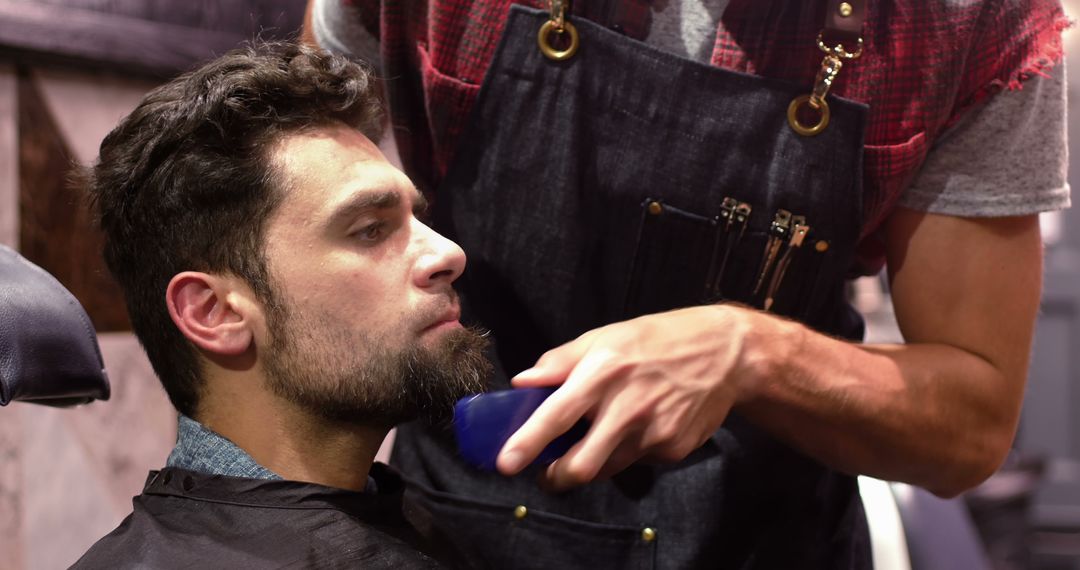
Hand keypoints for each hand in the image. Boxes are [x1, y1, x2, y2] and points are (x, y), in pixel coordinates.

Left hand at [496, 304, 775, 490]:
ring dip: (593, 462)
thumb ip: (560, 361)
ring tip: (601, 435)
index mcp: (603, 372)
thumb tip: (523, 382)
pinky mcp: (674, 449)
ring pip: (607, 468)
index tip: (505, 463)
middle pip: (581, 465)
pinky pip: (637, 461)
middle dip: (557, 477)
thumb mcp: (606, 336)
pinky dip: (628, 450)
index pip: (557, 415)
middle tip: (548, 472)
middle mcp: (627, 406)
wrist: (726, 353)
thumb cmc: (657, 340)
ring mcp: (653, 432)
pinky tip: (642, 424)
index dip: (528, 442)